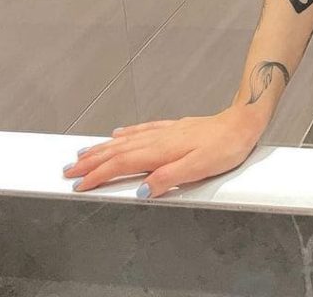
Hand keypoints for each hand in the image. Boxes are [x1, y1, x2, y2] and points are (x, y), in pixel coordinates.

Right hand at [62, 106, 263, 199]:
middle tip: (68, 170)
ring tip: (83, 154)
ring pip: (128, 139)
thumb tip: (140, 191)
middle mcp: (161, 138)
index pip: (123, 163)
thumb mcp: (200, 167)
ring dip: (103, 148)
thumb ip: (168, 178)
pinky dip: (127, 133)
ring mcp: (168, 131)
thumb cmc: (226, 146)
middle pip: (119, 150)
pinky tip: (119, 134)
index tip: (79, 185)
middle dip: (92, 161)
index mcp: (163, 151)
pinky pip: (144, 129)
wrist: (244, 122)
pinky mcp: (177, 127)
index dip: (99, 175)